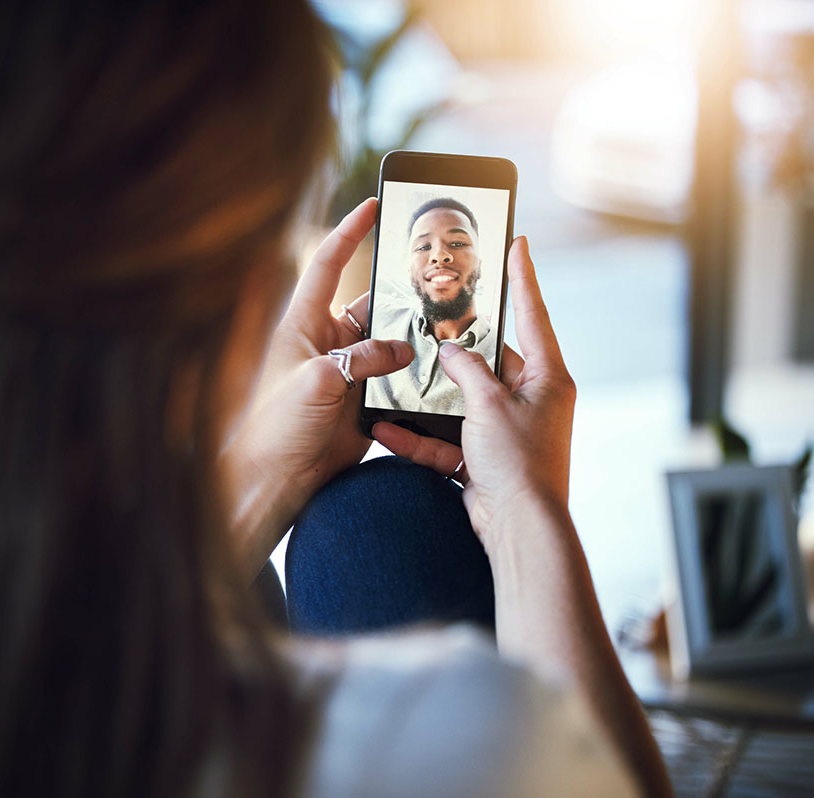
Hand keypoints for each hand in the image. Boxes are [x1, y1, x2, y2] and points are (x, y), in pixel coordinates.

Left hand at [221, 198, 415, 572]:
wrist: (277, 483)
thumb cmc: (277, 428)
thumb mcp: (318, 382)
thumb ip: (361, 358)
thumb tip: (403, 349)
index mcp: (303, 325)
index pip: (329, 265)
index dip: (351, 233)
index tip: (374, 205)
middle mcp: (326, 343)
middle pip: (371, 307)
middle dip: (399, 298)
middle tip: (436, 286)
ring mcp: (347, 373)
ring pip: (390, 345)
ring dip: (412, 342)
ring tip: (445, 331)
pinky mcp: (363, 403)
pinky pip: (396, 381)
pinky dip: (415, 378)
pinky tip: (439, 375)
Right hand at [372, 236, 575, 549]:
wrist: (518, 528)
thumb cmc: (519, 463)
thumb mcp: (489, 403)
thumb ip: (467, 370)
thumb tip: (451, 352)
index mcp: (547, 378)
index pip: (534, 316)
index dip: (523, 278)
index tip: (518, 243)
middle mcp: (530, 401)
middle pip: (487, 364)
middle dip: (453, 354)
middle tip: (426, 326)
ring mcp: (506, 431)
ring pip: (459, 404)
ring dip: (427, 401)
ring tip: (394, 380)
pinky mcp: (483, 460)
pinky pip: (446, 441)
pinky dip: (419, 438)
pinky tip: (384, 430)